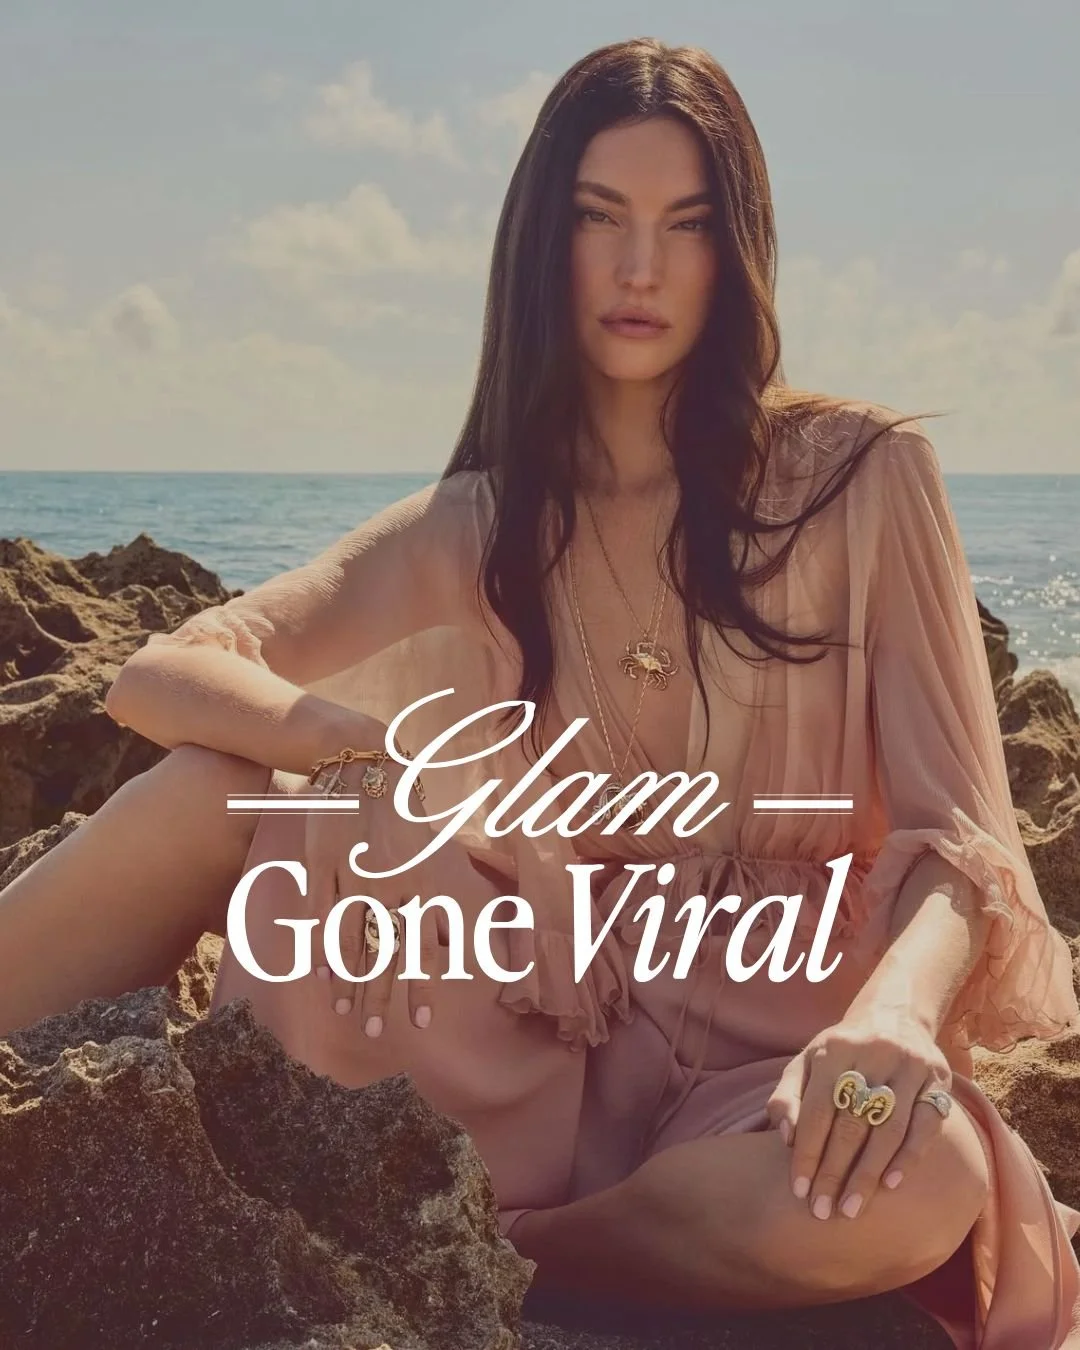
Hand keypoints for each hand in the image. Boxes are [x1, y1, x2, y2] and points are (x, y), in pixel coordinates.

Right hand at [303, 743, 487, 1035]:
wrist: (365, 765)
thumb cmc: (399, 818)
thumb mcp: (429, 856)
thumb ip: (437, 902)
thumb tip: (454, 947)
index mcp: (420, 881)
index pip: (422, 945)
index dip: (421, 986)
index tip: (420, 1024)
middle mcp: (390, 883)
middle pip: (386, 950)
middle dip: (381, 995)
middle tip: (375, 1032)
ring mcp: (353, 875)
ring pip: (352, 938)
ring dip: (349, 980)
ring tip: (346, 1012)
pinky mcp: (323, 865)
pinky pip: (322, 915)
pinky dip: (323, 946)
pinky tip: (322, 975)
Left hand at [765, 1003, 952, 1221]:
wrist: (894, 1016)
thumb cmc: (841, 1051)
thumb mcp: (807, 1061)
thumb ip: (787, 1095)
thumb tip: (785, 1137)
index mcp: (834, 1049)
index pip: (817, 1110)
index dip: (807, 1152)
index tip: (799, 1191)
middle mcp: (873, 1054)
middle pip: (852, 1123)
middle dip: (834, 1172)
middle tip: (822, 1211)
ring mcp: (909, 1067)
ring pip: (888, 1129)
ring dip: (868, 1174)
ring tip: (852, 1209)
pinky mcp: (938, 1081)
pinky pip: (925, 1126)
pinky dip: (908, 1157)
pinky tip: (890, 1185)